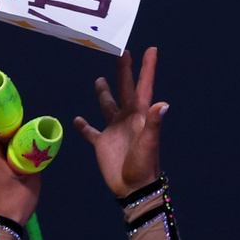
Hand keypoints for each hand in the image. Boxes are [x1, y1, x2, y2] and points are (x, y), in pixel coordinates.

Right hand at [72, 46, 166, 198]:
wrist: (132, 189)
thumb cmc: (143, 165)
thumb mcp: (149, 143)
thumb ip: (154, 123)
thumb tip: (163, 103)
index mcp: (140, 115)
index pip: (144, 86)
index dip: (147, 68)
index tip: (151, 49)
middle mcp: (127, 118)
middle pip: (124, 89)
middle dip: (124, 71)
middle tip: (121, 51)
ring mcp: (114, 129)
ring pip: (107, 106)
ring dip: (104, 93)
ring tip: (99, 80)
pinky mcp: (102, 143)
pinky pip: (90, 131)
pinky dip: (83, 125)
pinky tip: (77, 119)